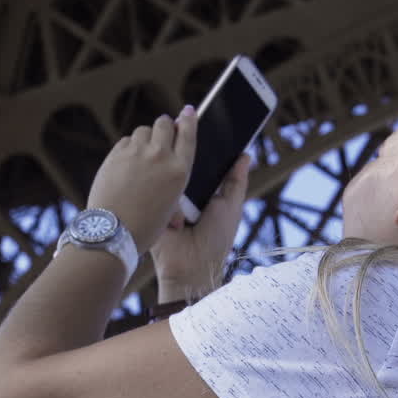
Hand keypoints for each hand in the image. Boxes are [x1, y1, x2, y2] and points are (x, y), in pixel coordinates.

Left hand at [86, 106, 197, 267]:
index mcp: (180, 170)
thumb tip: (170, 165)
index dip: (189, 119)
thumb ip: (172, 179)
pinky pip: (125, 142)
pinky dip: (128, 148)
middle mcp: (160, 156)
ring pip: (143, 131)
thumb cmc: (145, 225)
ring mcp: (136, 153)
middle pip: (164, 123)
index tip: (189, 111)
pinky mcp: (116, 154)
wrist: (114, 232)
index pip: (188, 134)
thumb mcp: (170, 203)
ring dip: (145, 139)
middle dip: (164, 127)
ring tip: (141, 157)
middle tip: (161, 136)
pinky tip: (126, 164)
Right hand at [150, 151, 250, 289]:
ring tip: (179, 183)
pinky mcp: (152, 209)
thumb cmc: (216, 240)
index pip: (201, 165)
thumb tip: (245, 155)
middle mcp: (184, 195)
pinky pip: (154, 190)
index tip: (198, 131)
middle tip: (183, 142)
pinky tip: (169, 202)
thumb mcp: (231, 207)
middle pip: (182, 167)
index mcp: (204, 193)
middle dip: (183, 158)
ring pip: (167, 176)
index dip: (201, 150)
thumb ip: (235, 182)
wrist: (190, 267)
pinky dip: (163, 192)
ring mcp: (166, 202)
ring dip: (173, 177)